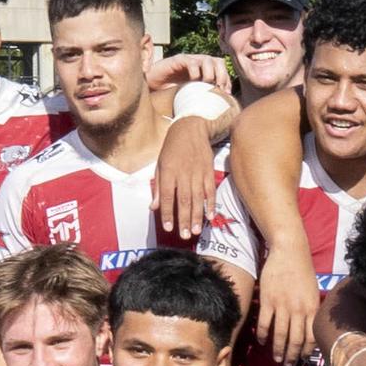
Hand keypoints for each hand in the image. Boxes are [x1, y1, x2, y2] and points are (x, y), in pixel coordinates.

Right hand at [147, 54, 232, 93]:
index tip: (227, 95)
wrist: (152, 86)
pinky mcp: (178, 60)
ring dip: (210, 73)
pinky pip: (191, 62)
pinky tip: (193, 82)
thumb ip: (204, 99)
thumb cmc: (172, 94)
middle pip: (219, 62)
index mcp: (205, 70)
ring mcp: (189, 60)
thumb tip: (221, 116)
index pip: (223, 70)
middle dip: (222, 75)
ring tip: (207, 85)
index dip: (227, 81)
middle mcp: (199, 63)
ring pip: (207, 59)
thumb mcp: (192, 97)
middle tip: (220, 89)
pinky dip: (195, 72)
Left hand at [153, 117, 215, 239]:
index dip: (168, 213)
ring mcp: (198, 173)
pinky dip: (211, 203)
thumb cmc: (171, 148)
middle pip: (184, 200)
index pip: (167, 197)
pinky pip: (210, 190)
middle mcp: (184, 174)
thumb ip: (157, 186)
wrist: (191, 129)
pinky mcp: (209, 171)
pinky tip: (210, 216)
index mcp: (168, 172)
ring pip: (198, 198)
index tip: (168, 228)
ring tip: (196, 231)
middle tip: (185, 235)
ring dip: (197, 216)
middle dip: (184, 219)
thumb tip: (154, 206)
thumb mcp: (159, 164)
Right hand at [255, 243, 319, 365]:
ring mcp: (282, 305)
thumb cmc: (303, 270)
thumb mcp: (313, 290)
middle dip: (293, 356)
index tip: (304, 359)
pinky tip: (262, 341)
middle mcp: (298, 309)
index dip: (308, 351)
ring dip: (278, 350)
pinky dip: (263, 335)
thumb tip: (311, 327)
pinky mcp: (268, 300)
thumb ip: (312, 308)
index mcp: (312, 307)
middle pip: (296, 340)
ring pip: (280, 335)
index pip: (311, 336)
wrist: (290, 251)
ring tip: (277, 359)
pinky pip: (264, 323)